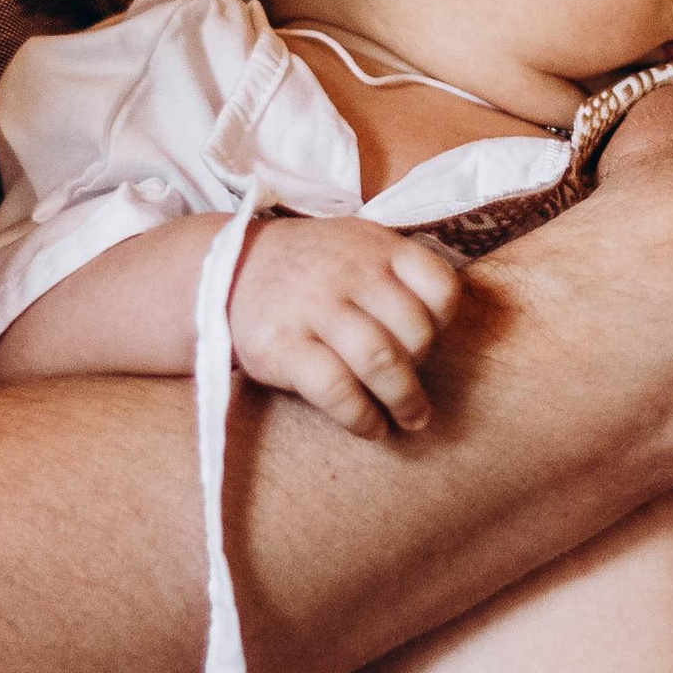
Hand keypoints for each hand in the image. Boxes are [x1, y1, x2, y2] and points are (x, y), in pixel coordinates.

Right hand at [229, 217, 462, 436]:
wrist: (229, 269)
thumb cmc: (311, 268)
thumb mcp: (357, 245)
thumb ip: (399, 274)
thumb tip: (441, 333)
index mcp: (376, 246)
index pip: (439, 287)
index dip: (444, 323)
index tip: (430, 340)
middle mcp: (348, 272)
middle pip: (413, 331)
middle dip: (421, 369)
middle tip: (415, 390)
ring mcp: (313, 307)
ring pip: (380, 361)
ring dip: (403, 400)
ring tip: (409, 419)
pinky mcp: (282, 346)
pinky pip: (337, 389)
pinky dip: (362, 417)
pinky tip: (370, 427)